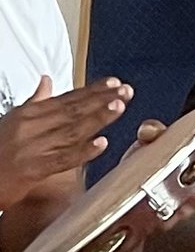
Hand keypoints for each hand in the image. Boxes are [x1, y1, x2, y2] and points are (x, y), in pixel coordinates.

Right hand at [0, 75, 128, 210]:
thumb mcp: (12, 119)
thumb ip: (35, 101)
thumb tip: (47, 81)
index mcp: (28, 114)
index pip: (66, 98)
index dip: (92, 91)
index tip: (113, 84)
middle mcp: (31, 127)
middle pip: (72, 110)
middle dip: (101, 100)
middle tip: (125, 92)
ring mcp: (34, 148)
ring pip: (71, 131)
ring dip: (97, 119)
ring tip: (118, 108)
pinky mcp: (34, 169)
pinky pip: (63, 159)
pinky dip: (83, 151)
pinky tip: (101, 144)